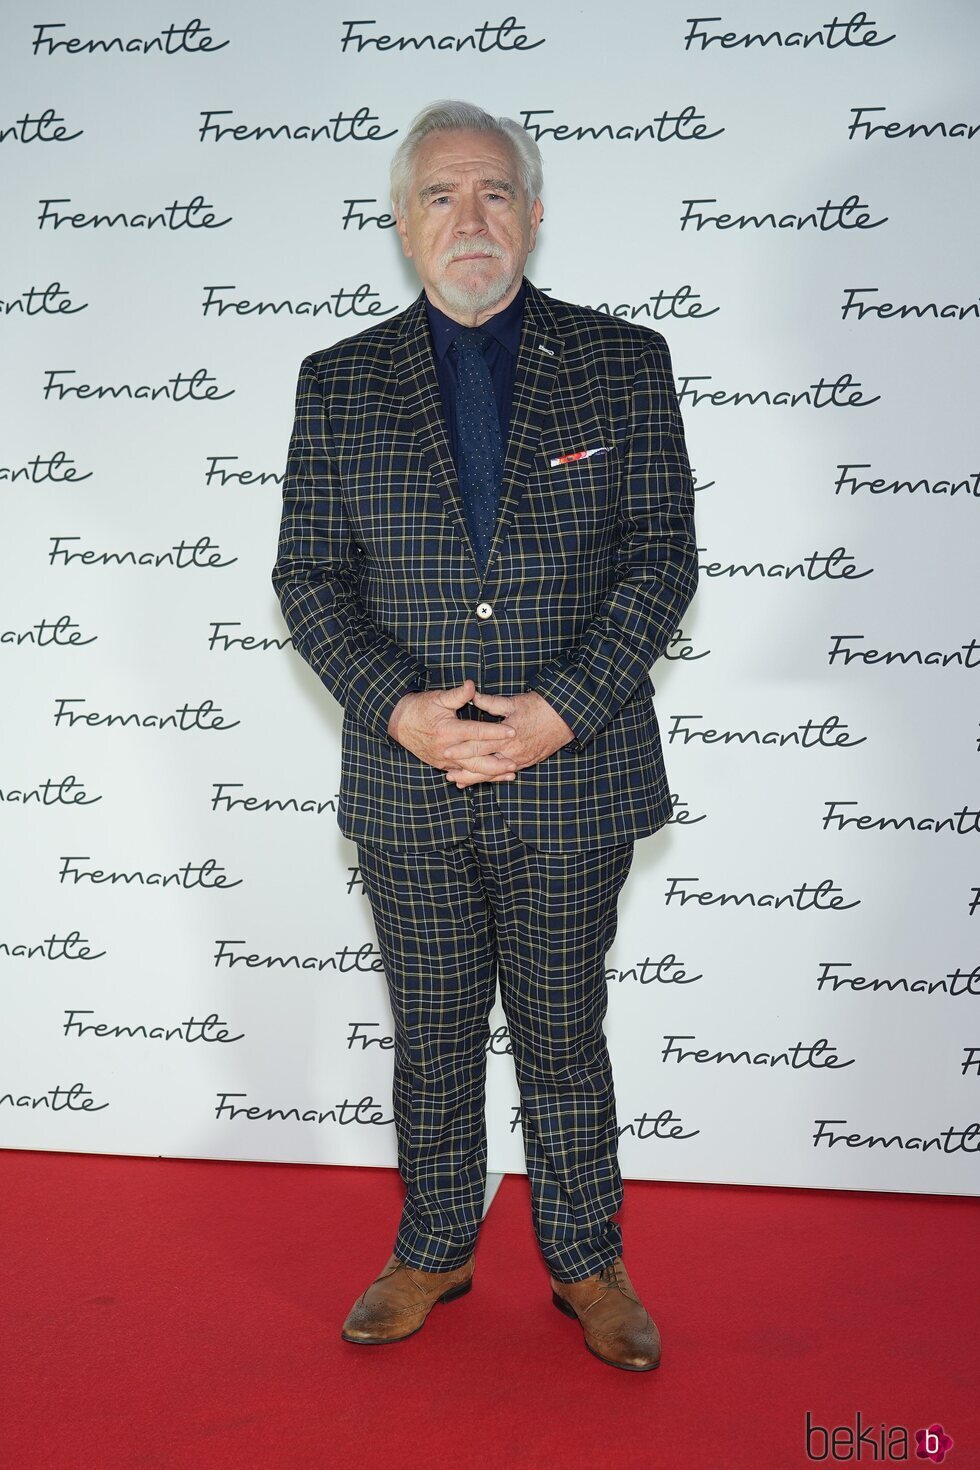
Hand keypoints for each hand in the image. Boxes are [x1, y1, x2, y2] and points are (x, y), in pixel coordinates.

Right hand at [387, 679, 517, 782]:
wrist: (399, 724)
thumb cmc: (420, 708)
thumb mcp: (438, 698)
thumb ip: (457, 694)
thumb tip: (472, 685)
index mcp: (448, 730)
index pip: (477, 732)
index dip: (495, 732)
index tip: (512, 731)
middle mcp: (447, 748)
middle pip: (477, 759)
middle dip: (497, 762)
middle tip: (515, 762)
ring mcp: (445, 760)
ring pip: (472, 770)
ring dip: (492, 774)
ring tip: (510, 774)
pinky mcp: (443, 766)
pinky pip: (463, 774)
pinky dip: (478, 777)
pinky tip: (493, 779)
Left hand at [443, 689, 574, 786]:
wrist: (565, 717)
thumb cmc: (539, 706)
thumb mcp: (513, 702)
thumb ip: (490, 702)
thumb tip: (470, 695)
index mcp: (506, 735)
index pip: (479, 745)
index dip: (461, 750)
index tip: (446, 753)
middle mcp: (512, 751)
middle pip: (484, 766)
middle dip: (465, 771)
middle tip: (448, 775)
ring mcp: (520, 760)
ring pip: (494, 773)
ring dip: (477, 778)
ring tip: (460, 782)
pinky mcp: (527, 763)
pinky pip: (506, 774)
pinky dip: (493, 778)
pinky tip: (484, 780)